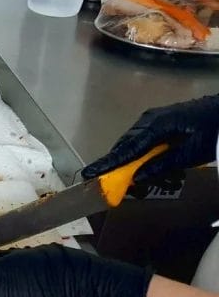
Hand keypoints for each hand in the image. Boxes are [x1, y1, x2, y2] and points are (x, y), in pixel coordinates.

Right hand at [81, 95, 218, 181]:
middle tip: (100, 178)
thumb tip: (137, 177)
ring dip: (124, 157)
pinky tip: (134, 161)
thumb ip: (162, 165)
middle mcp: (149, 119)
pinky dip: (135, 151)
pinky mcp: (160, 121)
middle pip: (125, 144)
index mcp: (155, 126)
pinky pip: (141, 138)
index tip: (90, 173)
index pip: (127, 149)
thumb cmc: (213, 131)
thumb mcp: (191, 153)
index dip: (108, 163)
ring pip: (132, 140)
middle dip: (113, 161)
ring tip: (115, 173)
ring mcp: (154, 118)